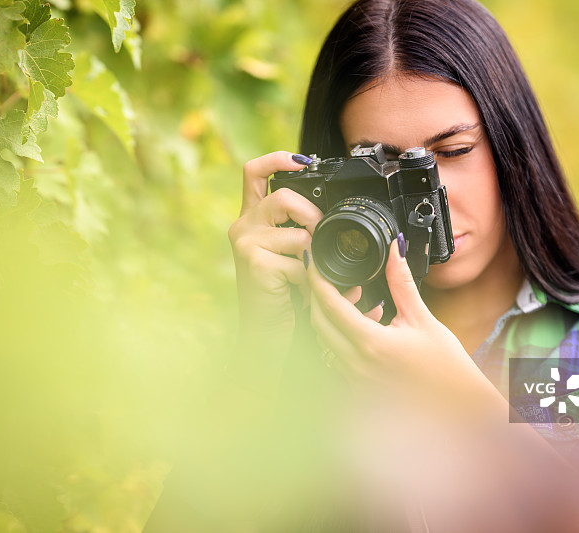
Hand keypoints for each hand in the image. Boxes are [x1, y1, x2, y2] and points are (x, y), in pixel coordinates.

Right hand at [227, 151, 322, 388]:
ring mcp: (246, 244)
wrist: (267, 340)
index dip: (279, 158)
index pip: (254, 172)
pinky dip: (312, 278)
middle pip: (283, 195)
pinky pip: (301, 259)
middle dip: (314, 215)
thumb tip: (335, 223)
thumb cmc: (286, 300)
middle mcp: (244, 227)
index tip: (304, 160)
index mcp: (253, 220)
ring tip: (316, 274)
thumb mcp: (296, 260)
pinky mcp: (255, 264)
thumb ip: (307, 235)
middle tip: (325, 239)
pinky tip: (304, 294)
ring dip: (317, 252)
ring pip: (298, 229)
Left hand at [307, 237, 485, 402]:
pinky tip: (366, 326)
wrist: (456, 407)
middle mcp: (356, 365)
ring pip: (325, 340)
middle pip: (318, 322)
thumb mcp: (422, 319)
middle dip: (321, 296)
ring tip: (359, 301)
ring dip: (333, 317)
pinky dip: (342, 336)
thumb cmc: (445, 367)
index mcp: (371, 344)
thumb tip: (396, 248)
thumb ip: (401, 282)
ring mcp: (354, 379)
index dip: (317, 279)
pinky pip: (336, 357)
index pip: (330, 305)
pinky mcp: (356, 388)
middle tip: (336, 278)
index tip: (314, 263)